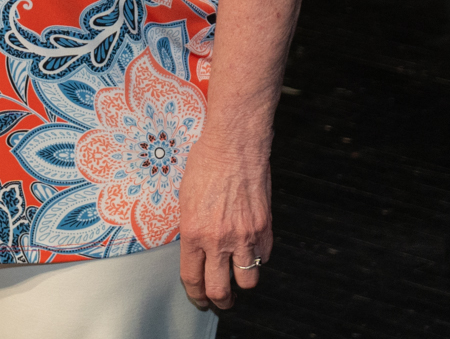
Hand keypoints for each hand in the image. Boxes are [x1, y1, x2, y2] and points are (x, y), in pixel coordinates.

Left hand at [176, 138, 272, 309]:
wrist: (234, 147)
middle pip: (220, 290)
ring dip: (241, 283)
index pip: (193, 278)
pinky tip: (249, 250)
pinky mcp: (265, 230)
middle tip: (218, 301)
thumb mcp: (185, 200)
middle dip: (219, 301)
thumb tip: (196, 251)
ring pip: (247, 280)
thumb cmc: (205, 165)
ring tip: (236, 279)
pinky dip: (257, 258)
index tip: (198, 298)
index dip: (195, 294)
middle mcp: (219, 239)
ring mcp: (245, 236)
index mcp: (193, 232)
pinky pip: (263, 257)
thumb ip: (191, 230)